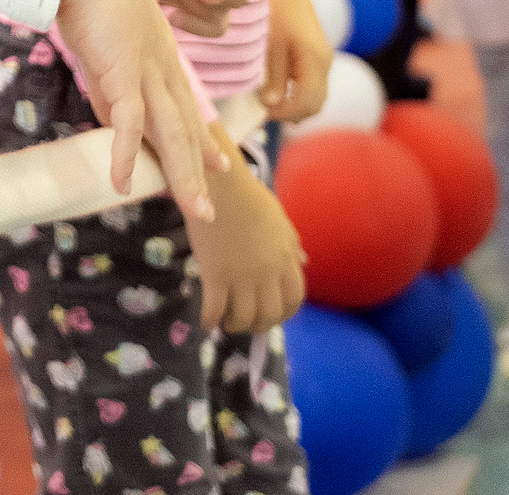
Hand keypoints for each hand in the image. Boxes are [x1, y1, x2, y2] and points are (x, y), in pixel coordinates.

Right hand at [56, 0, 226, 221]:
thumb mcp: (104, 36)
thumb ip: (109, 70)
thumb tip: (106, 102)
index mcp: (158, 55)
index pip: (184, 107)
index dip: (201, 140)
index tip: (217, 164)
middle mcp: (160, 66)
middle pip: (184, 129)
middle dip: (197, 171)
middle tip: (208, 209)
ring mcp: (145, 71)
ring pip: (171, 134)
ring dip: (183, 176)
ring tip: (196, 212)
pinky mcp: (121, 71)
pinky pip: (127, 123)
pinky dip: (124, 155)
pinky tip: (121, 183)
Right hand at [183, 152, 306, 333]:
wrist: (218, 183)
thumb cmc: (247, 195)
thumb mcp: (279, 219)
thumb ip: (291, 244)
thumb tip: (302, 263)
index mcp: (285, 258)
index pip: (294, 299)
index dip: (284, 313)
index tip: (272, 315)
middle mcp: (267, 272)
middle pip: (270, 314)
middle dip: (260, 325)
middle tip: (247, 323)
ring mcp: (241, 275)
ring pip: (244, 317)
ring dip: (236, 326)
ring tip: (226, 323)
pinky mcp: (215, 274)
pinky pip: (215, 308)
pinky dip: (211, 320)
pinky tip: (206, 321)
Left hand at [260, 0, 332, 123]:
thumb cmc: (275, 8)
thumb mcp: (270, 42)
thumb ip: (273, 75)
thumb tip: (270, 105)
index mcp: (315, 59)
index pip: (307, 102)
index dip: (285, 113)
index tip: (262, 114)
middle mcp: (325, 61)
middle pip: (315, 104)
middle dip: (291, 113)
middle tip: (263, 113)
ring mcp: (323, 58)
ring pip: (316, 96)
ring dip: (295, 105)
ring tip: (267, 104)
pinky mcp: (317, 55)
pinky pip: (312, 85)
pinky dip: (297, 94)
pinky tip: (275, 90)